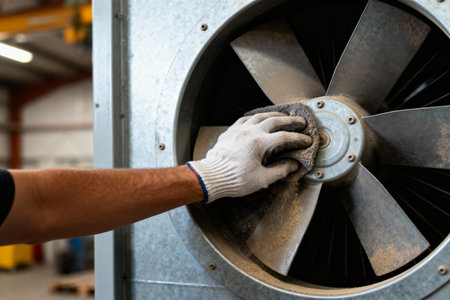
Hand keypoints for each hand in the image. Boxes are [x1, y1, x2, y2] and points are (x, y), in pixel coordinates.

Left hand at [187, 112, 312, 202]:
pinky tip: (258, 119)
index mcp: (259, 144)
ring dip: (273, 115)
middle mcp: (250, 133)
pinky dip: (255, 117)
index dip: (298, 138)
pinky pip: (244, 119)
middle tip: (300, 122)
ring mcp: (239, 130)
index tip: (306, 140)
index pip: (284, 137)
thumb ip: (280, 170)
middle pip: (274, 121)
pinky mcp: (230, 132)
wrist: (211, 177)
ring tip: (282, 116)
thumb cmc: (234, 179)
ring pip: (259, 116)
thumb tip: (293, 165)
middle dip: (289, 121)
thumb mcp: (261, 179)